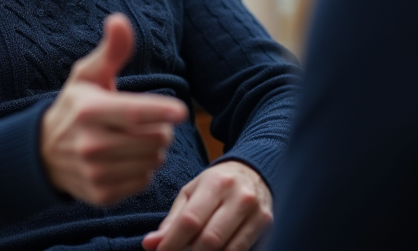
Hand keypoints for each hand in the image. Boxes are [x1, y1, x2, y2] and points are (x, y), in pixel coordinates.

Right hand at [41, 13, 188, 204]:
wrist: (41, 154)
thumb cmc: (74, 107)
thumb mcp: (87, 75)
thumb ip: (111, 50)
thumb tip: (120, 20)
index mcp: (89, 111)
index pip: (134, 112)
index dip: (161, 111)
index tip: (181, 111)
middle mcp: (90, 144)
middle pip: (154, 138)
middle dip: (160, 128)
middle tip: (147, 121)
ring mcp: (95, 173)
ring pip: (152, 161)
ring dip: (153, 149)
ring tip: (136, 139)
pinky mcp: (101, 195)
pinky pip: (143, 181)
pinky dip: (142, 170)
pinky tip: (127, 159)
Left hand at [141, 161, 272, 250]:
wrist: (254, 173)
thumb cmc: (216, 185)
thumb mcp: (192, 193)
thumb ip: (172, 220)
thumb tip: (150, 244)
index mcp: (215, 183)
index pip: (190, 220)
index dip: (172, 243)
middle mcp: (239, 196)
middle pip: (210, 239)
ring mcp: (256, 212)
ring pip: (227, 250)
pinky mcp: (267, 225)